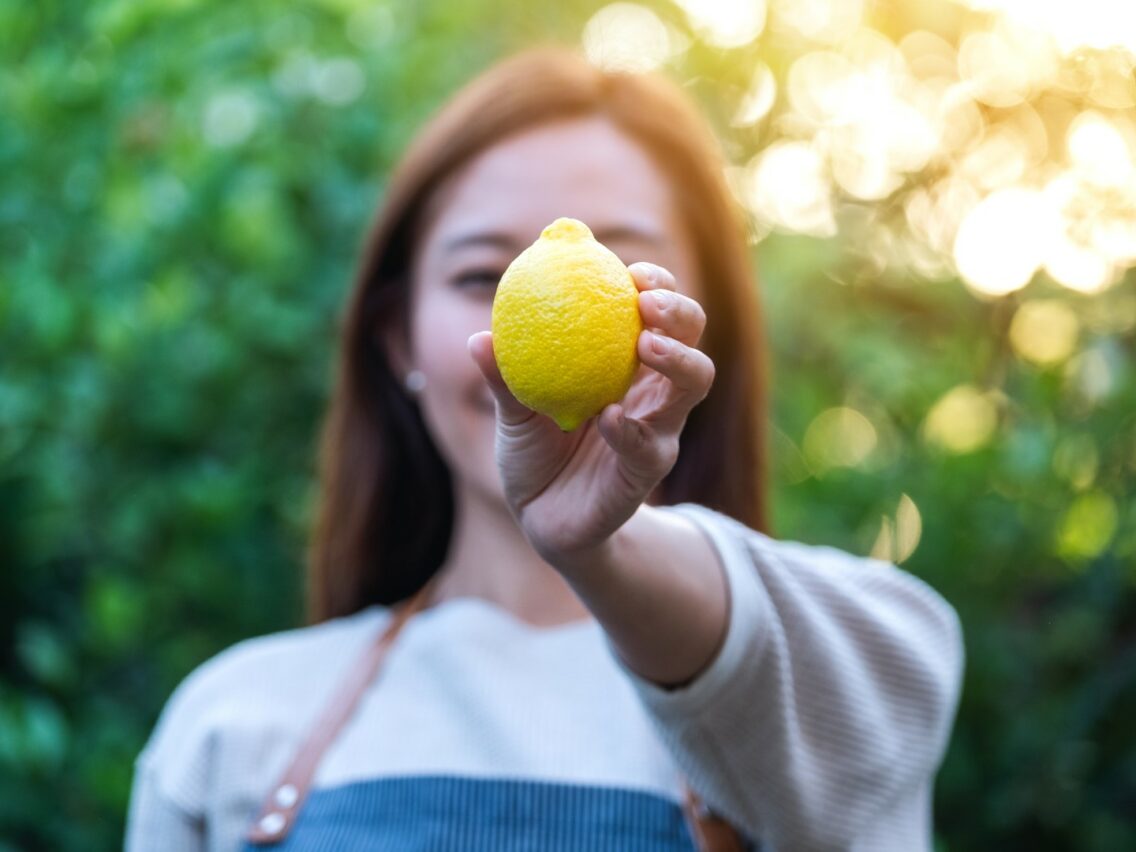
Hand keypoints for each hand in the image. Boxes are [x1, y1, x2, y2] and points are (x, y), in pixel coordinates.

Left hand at [468, 262, 714, 573]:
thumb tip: (477, 338)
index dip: (657, 285)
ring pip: (693, 386)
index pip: (658, 313)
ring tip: (646, 345)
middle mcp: (652, 391)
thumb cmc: (535, 451)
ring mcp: (657, 430)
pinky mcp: (647, 471)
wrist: (540, 517)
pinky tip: (609, 417)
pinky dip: (632, 429)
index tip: (632, 272)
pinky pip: (649, 447)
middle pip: (691, 338)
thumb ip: (502, 376)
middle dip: (680, 312)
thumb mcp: (512, 410)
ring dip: (677, 359)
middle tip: (646, 302)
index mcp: (627, 364)